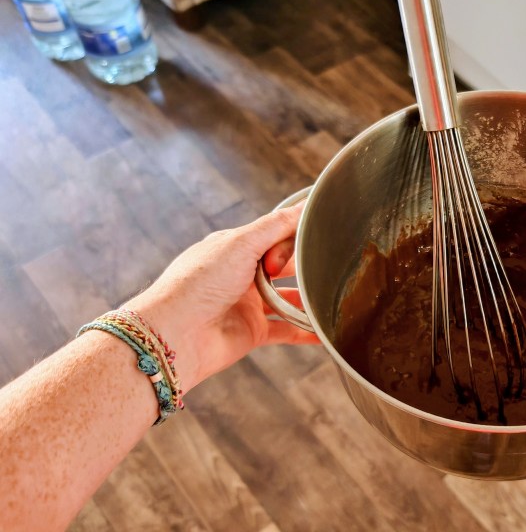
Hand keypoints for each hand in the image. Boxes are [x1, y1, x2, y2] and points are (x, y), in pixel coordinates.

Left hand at [123, 203, 318, 392]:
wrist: (175, 334)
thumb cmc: (198, 283)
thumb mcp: (240, 243)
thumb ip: (277, 226)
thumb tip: (306, 205)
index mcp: (234, 247)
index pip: (276, 235)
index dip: (292, 239)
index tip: (301, 246)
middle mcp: (241, 274)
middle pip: (285, 265)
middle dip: (305, 265)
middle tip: (325, 268)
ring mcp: (248, 303)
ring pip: (289, 298)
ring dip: (309, 299)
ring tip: (336, 297)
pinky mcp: (253, 331)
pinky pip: (288, 329)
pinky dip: (307, 330)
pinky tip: (327, 330)